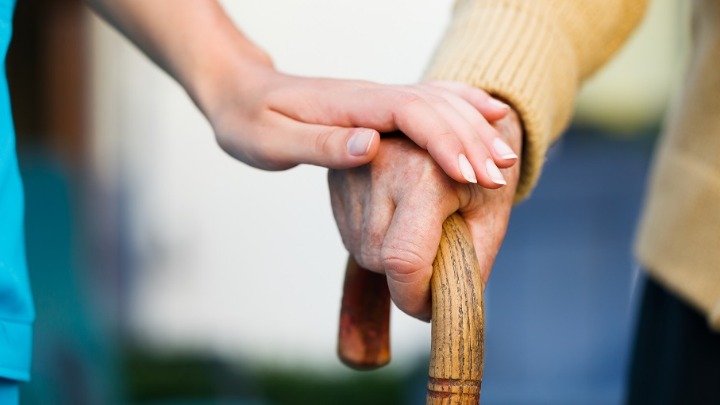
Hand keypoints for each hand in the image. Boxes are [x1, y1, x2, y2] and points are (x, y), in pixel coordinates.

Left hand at [199, 61, 516, 178]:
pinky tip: (489, 113)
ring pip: (439, 103)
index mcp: (350, 106)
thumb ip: (321, 146)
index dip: (444, 141)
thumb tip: (372, 146)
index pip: (410, 114)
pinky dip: (463, 106)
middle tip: (501, 176)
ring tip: (506, 157)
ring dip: (474, 128)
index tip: (469, 174)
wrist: (239, 91)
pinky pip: (431, 101)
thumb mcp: (272, 141)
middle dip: (471, 140)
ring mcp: (378, 98)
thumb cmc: (249, 121)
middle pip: (435, 108)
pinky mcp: (379, 107)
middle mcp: (372, 96)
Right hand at [328, 110, 521, 319]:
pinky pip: (352, 235)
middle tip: (439, 255)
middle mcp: (378, 164)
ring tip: (421, 227)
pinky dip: (377, 241)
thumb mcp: (490, 219)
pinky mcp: (336, 176)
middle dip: (409, 276)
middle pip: (380, 260)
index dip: (415, 297)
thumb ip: (469, 267)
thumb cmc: (482, 172)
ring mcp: (351, 169)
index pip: (403, 259)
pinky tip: (399, 217)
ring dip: (391, 258)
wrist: (459, 124)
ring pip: (363, 251)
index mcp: (423, 172)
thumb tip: (441, 310)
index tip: (431, 309)